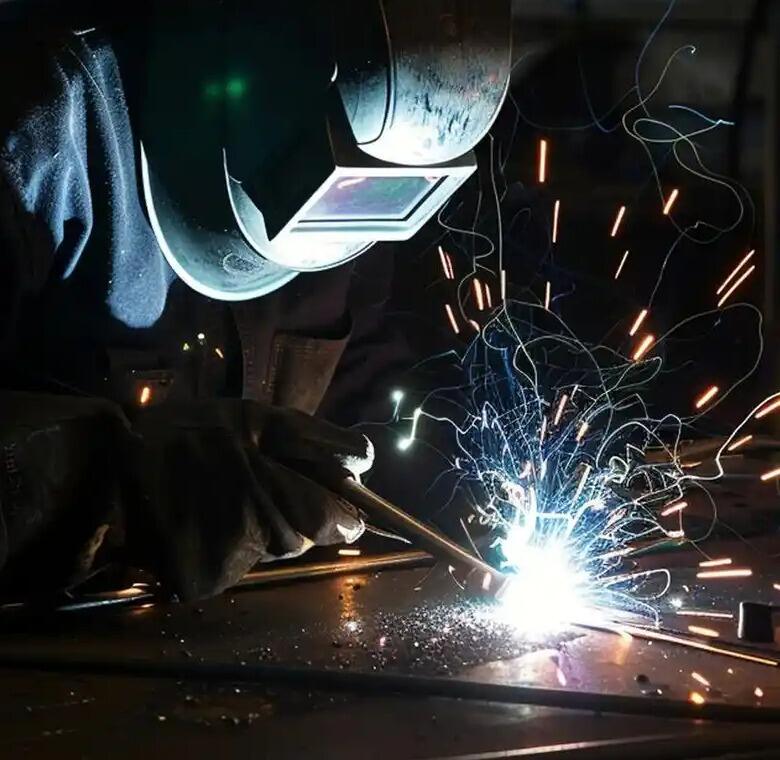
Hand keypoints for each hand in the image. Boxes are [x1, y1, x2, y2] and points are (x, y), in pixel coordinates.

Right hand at [128, 400, 371, 599]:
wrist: (104, 477)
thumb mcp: (250, 417)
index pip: (335, 515)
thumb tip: (364, 463)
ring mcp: (231, 558)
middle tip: (263, 490)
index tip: (343, 502)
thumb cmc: (183, 436)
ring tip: (226, 501)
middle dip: (302, 515)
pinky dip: (233, 548)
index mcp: (271, 480)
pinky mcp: (208, 582)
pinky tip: (206, 524)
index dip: (344, 508)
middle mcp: (256, 524)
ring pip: (277, 549)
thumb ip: (311, 439)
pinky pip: (242, 566)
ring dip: (266, 528)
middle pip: (310, 535)